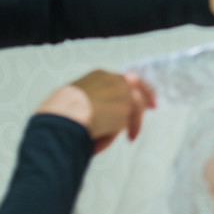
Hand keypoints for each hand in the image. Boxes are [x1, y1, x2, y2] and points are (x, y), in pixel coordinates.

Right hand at [36, 69, 156, 152]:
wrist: (65, 114)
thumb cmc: (61, 113)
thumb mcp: (72, 101)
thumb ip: (86, 105)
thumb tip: (92, 119)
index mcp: (97, 76)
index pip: (119, 80)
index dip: (126, 89)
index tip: (131, 96)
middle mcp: (112, 79)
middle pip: (135, 83)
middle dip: (145, 93)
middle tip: (152, 104)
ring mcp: (122, 91)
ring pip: (137, 102)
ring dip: (135, 119)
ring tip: (133, 132)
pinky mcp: (128, 105)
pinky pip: (135, 117)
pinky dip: (134, 128)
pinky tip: (131, 137)